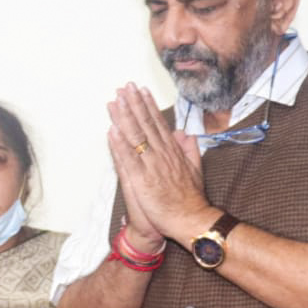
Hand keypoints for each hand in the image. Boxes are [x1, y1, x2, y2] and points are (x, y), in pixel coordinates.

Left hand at [106, 83, 210, 243]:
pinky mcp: (142, 180)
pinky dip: (119, 144)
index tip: (140, 90)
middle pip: (145, 124)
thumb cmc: (191, 199)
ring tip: (115, 100)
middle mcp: (161, 154)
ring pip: (136, 137)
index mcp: (173, 152)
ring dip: (124, 117)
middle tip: (124, 87)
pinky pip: (128, 159)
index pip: (158, 123)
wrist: (191, 220)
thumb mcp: (195, 169)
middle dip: (134, 104)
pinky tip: (112, 130)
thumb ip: (190, 150)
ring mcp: (151, 166)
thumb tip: (185, 133)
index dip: (147, 105)